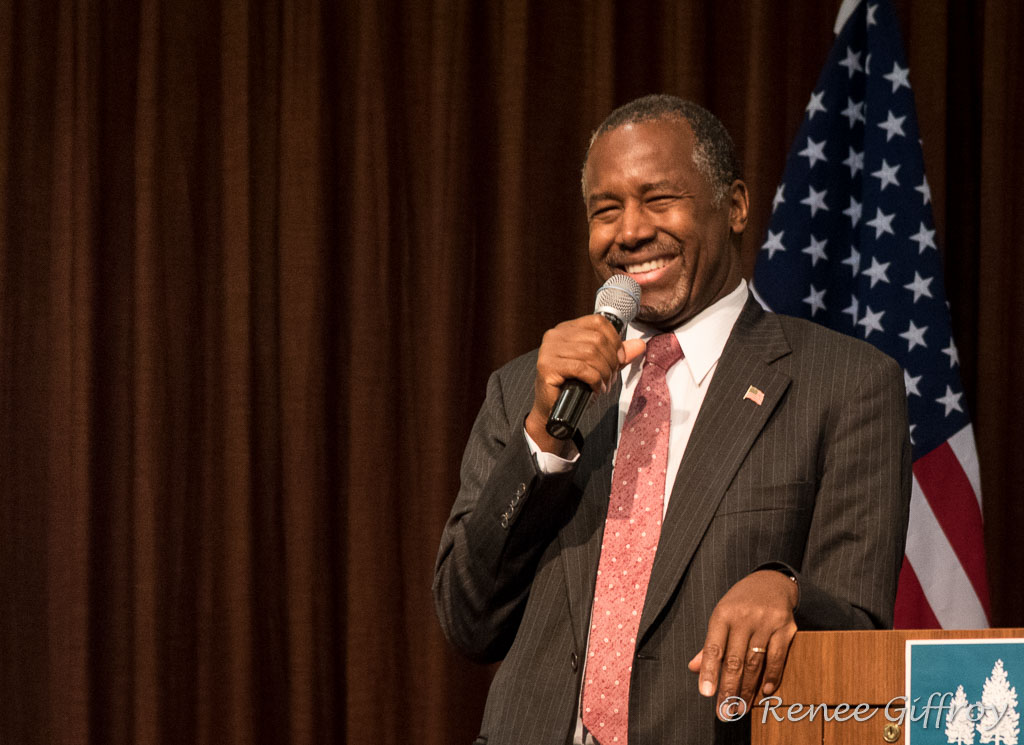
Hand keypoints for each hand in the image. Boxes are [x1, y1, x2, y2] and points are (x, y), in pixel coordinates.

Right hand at [524, 314, 645, 454]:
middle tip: (610, 378)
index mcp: (567, 329)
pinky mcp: (547, 366)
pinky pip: (582, 369)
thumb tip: (640, 345)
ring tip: (604, 385)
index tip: (619, 359)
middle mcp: (555, 335)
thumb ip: (618, 355)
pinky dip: (595, 380)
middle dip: (611, 361)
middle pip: (596, 339)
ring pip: (591, 354)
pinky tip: (595, 388)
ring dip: (604, 373)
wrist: (553, 410)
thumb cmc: (574, 386)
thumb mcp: (600, 367)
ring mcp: (549, 350)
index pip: (598, 322)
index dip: (615, 340)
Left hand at [686, 570, 798, 719]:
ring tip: (741, 707)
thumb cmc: (740, 604)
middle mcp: (744, 618)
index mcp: (723, 614)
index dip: (709, 672)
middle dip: (729, 689)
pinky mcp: (785, 628)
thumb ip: (710, 644)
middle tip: (724, 711)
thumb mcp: (721, 616)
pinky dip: (772, 677)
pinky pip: (778, 658)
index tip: (706, 694)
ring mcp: (766, 622)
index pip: (713, 648)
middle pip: (735, 660)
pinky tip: (765, 691)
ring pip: (756, 662)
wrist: (771, 582)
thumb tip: (694, 669)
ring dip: (748, 688)